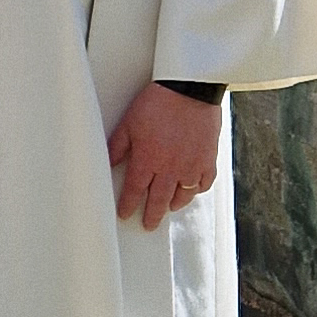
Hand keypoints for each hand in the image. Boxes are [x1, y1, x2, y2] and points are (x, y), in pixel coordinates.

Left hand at [108, 83, 222, 230]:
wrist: (189, 91)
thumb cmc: (156, 103)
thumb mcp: (129, 123)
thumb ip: (117, 147)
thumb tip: (108, 164)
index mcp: (148, 160)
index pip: (135, 190)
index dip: (128, 205)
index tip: (124, 215)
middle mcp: (170, 168)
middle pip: (159, 199)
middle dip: (152, 214)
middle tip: (148, 225)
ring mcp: (192, 165)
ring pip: (183, 194)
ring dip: (174, 203)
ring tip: (169, 208)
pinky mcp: (209, 159)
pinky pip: (204, 183)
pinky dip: (197, 190)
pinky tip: (192, 190)